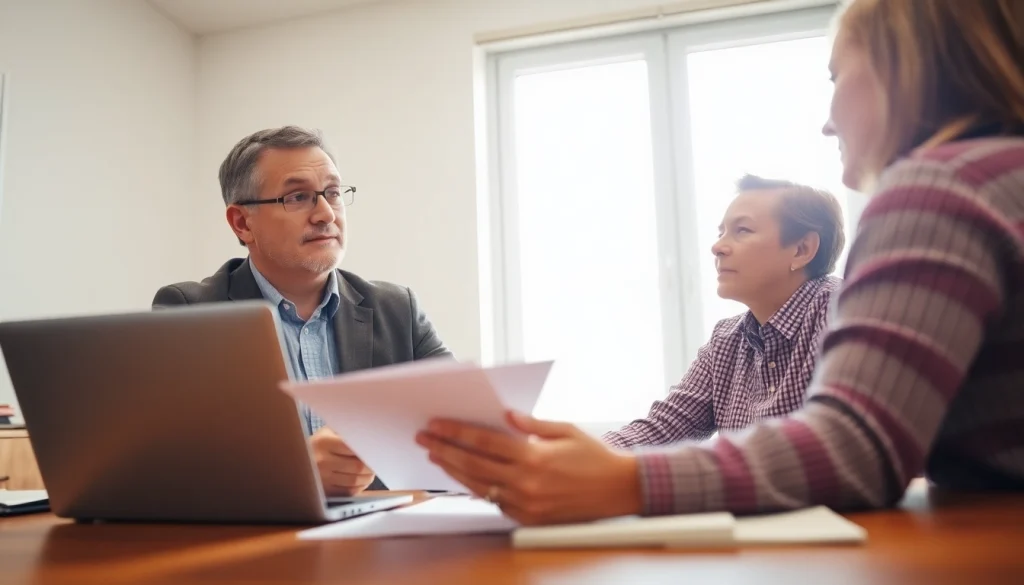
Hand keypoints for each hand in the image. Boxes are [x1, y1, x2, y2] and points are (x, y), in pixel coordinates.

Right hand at [309, 427, 375, 495]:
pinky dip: (359, 487)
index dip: (370, 451)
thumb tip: (373, 437)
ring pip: (355, 480)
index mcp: (324, 441)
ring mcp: (321, 478)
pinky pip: (348, 492)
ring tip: (370, 472)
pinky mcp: (324, 491)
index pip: (356, 447)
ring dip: (368, 477)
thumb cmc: (321, 443)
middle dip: (372, 466)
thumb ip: (349, 432)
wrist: (298, 460)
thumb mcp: (329, 432)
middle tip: (377, 463)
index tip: (377, 451)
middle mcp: (321, 460)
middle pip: (358, 466)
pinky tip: (361, 481)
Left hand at [416, 411, 641, 524]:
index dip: (456, 433)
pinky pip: (495, 501)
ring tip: (437, 457)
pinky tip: (464, 477)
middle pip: (473, 465)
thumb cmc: (595, 456)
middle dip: (445, 450)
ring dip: (454, 471)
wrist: (619, 490)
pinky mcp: (528, 518)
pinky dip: (478, 488)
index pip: (484, 442)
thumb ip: (533, 424)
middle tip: (424, 439)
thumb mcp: (566, 430)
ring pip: (479, 486)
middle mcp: (526, 483)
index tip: (436, 425)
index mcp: (534, 457)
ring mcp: (526, 503)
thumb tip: (506, 415)